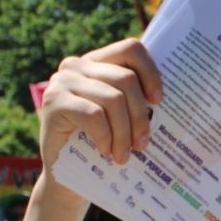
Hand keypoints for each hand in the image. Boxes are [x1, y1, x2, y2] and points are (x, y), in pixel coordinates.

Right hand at [39, 39, 162, 171]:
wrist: (62, 171)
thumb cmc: (97, 142)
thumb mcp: (119, 116)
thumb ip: (134, 100)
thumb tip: (166, 101)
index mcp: (97, 62)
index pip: (130, 49)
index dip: (150, 72)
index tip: (159, 101)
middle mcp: (77, 65)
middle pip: (126, 79)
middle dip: (140, 116)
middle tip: (142, 144)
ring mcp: (63, 81)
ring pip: (113, 99)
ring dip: (124, 133)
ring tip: (124, 155)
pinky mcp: (54, 101)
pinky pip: (94, 115)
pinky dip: (105, 136)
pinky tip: (105, 151)